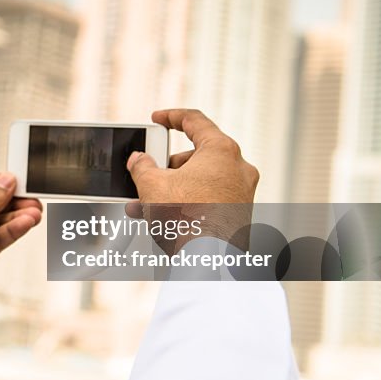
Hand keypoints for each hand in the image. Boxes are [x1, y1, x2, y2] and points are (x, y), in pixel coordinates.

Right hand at [125, 109, 258, 252]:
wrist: (207, 263)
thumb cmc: (187, 220)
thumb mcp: (152, 185)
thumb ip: (142, 165)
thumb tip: (139, 160)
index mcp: (222, 151)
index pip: (195, 121)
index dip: (170, 116)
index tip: (157, 119)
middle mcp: (238, 169)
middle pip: (196, 155)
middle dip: (166, 165)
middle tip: (147, 172)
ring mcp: (242, 194)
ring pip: (200, 181)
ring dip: (171, 188)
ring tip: (144, 202)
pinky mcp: (239, 215)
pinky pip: (207, 200)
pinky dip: (185, 202)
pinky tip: (159, 217)